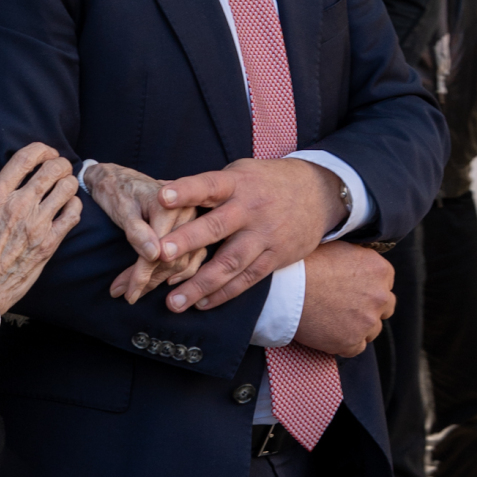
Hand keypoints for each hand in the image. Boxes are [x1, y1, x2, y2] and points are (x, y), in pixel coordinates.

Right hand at [0, 145, 81, 314]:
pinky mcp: (48, 244)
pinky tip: (65, 206)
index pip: (26, 158)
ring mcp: (36, 226)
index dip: (41, 149)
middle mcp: (19, 207)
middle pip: (53, 169)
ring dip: (68, 182)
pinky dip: (74, 205)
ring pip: (67, 188)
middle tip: (56, 166)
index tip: (44, 152)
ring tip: (62, 185)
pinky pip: (74, 214)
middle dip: (59, 162)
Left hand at [84, 162, 206, 304]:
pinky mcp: (192, 229)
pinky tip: (164, 285)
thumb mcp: (121, 208)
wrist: (120, 176)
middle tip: (123, 294)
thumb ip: (137, 231)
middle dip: (148, 281)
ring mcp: (193, 222)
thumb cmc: (117, 191)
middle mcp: (188, 213)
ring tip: (134, 293)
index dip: (142, 275)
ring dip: (159, 281)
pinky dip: (178, 275)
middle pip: (173, 259)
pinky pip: (192, 259)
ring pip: (182, 262)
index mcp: (171, 205)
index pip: (159, 250)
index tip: (128, 293)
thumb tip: (153, 255)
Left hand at [144, 158, 348, 312]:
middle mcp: (250, 209)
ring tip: (173, 301)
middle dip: (187, 241)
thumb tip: (158, 189)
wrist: (319, 193)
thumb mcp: (239, 172)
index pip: (209, 184)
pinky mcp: (276, 257)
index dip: (186, 190)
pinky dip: (224, 293)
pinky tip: (202, 304)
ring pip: (231, 262)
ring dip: (201, 284)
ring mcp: (264, 236)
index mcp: (237, 183)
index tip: (161, 197)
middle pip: (217, 227)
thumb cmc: (265, 182)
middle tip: (160, 256)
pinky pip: (248, 279)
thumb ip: (203, 186)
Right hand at [292, 241, 394, 356]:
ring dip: (357, 327)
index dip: (368, 287)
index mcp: (379, 270)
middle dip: (369, 308)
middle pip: (385, 307)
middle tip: (345, 307)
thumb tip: (359, 264)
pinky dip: (343, 343)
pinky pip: (355, 348)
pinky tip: (327, 333)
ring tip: (333, 321)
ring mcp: (368, 321)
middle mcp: (380, 296)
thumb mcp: (338, 248)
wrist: (285, 288)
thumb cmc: (305, 264)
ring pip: (372, 330)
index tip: (353, 290)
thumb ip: (358, 257)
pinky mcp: (352, 342)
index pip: (385, 283)